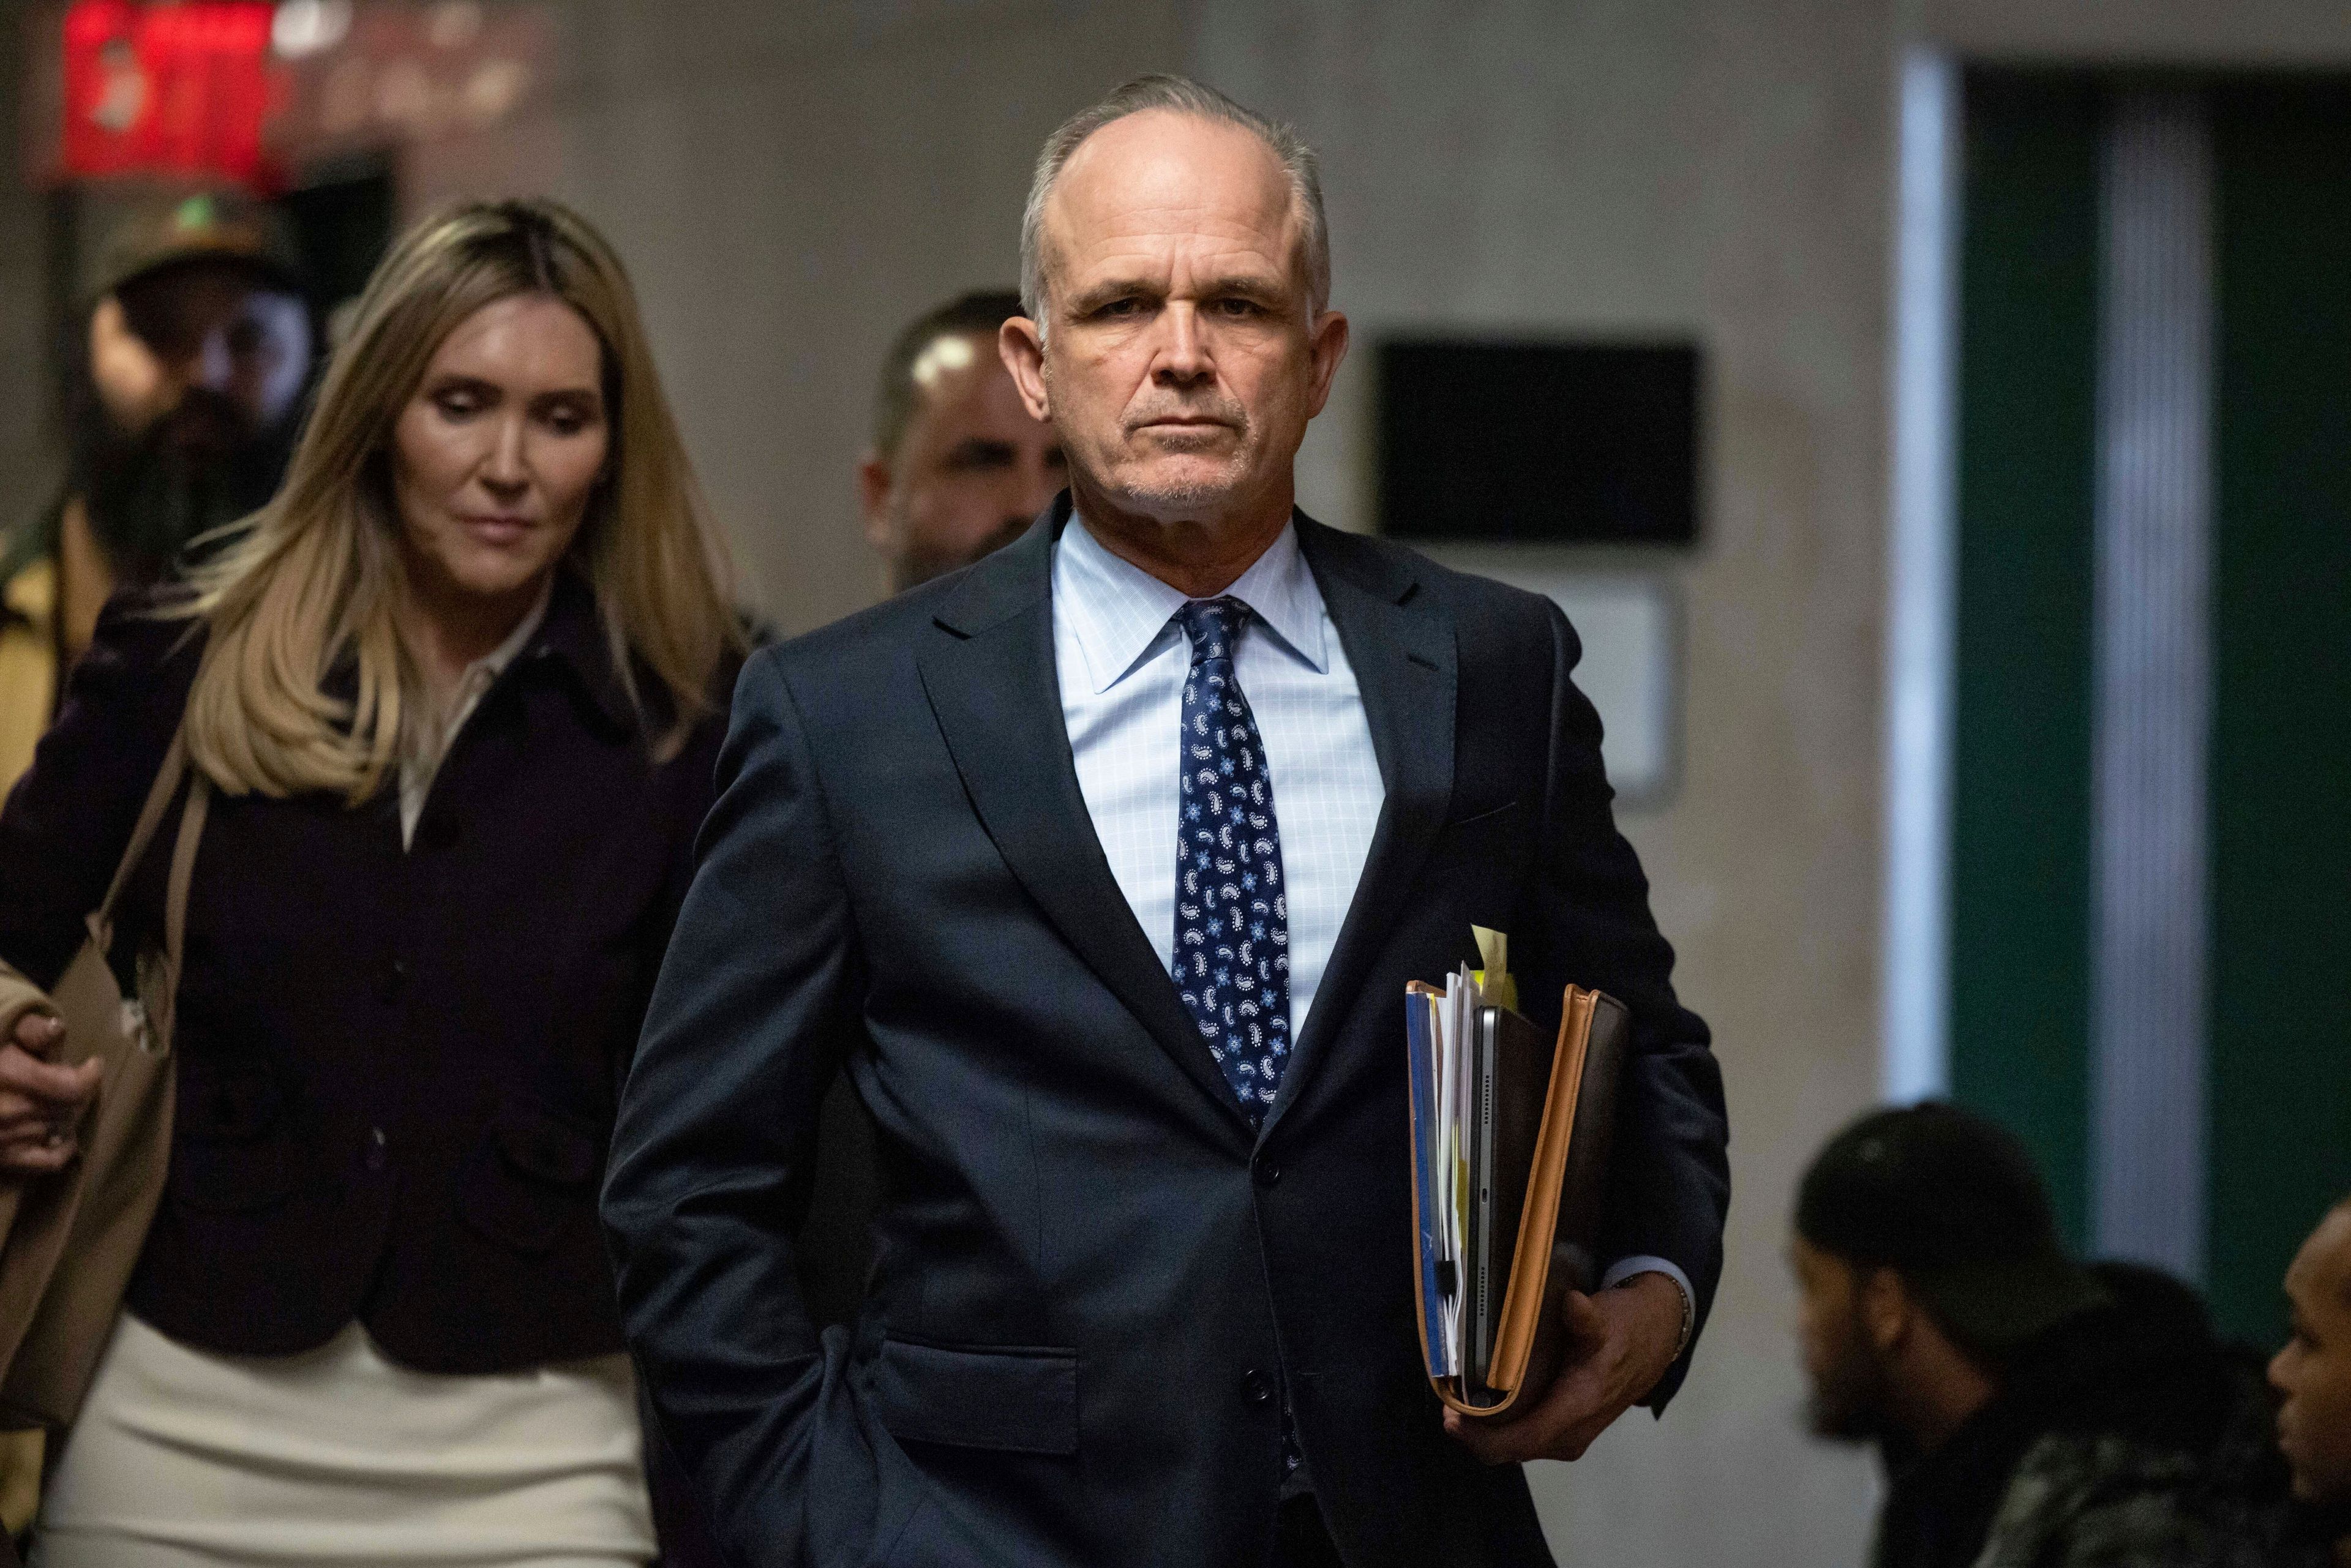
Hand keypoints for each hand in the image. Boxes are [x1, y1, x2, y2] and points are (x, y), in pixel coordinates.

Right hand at [0, 1014, 100, 1173]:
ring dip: (66, 1113)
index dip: (90, 1075)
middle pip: (69, 1106)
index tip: (93, 1064)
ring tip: (55, 1099)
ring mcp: (5, 1138)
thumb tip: (57, 1030)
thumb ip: (33, 1031)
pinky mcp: (2, 1158)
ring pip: (62, 1128)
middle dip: (74, 1091)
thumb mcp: (3, 1033)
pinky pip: (50, 1161)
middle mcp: (8, 1110)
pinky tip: (65, 1136)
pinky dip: (64, 1149)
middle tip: (65, 1079)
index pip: (73, 1087)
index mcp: (9, 1075)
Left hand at [1444, 1272, 1683, 1464]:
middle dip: (1475, 1434)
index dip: (1480, 1437)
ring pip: (1517, 1448)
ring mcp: (1570, 1436)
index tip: (1451, 1415)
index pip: (1521, 1441)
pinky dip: (1501, 1429)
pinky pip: (1526, 1439)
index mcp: (1578, 1407)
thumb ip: (1586, 1317)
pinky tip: (1484, 1405)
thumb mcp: (1605, 1317)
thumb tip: (1573, 1304)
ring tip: (1459, 1401)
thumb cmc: (1624, 1328)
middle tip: (1447, 1403)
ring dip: (1486, 1433)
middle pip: (1511, 1450)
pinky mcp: (1566, 1431)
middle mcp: (1572, 1433)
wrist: (1653, 1342)